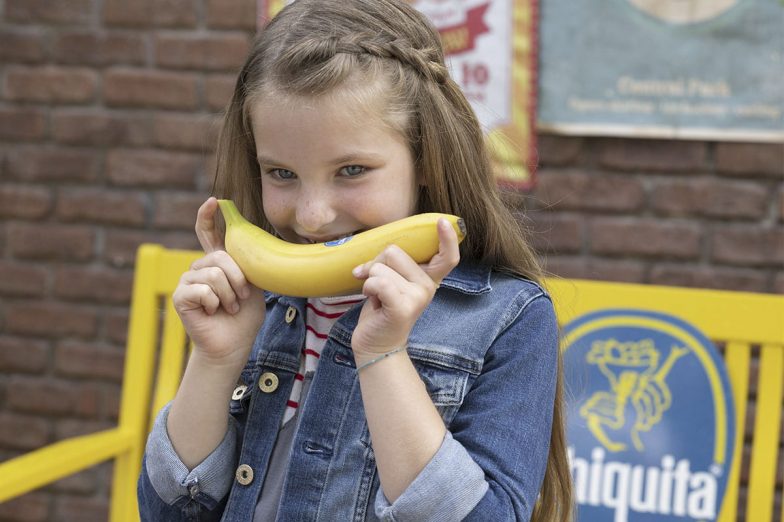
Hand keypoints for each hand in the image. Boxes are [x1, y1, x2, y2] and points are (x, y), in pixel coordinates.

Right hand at [172, 197, 265, 366]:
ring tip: (228, 308)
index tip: (214, 200)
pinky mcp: (180, 296)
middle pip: (220, 257)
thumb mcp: (253, 285)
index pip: (208, 233)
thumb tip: (251, 243)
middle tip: (240, 299)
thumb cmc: (244, 316)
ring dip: (228, 296)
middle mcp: (200, 268)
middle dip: (237, 280)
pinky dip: (215, 303)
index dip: (209, 216)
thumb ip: (247, 265)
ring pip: (214, 274)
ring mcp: (188, 281)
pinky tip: (213, 312)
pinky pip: (202, 290)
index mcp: (217, 262)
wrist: (234, 344)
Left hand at [350, 218, 459, 362]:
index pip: (447, 256)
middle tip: (376, 284)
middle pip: (394, 251)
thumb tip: (379, 248)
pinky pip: (378, 282)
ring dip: (369, 280)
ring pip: (381, 267)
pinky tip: (372, 301)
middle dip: (375, 263)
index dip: (447, 238)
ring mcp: (418, 297)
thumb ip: (393, 264)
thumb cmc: (382, 309)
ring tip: (376, 297)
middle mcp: (428, 286)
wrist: (377, 344)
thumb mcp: (392, 282)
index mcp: (428, 278)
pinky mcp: (403, 307)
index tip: (441, 222)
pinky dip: (367, 288)